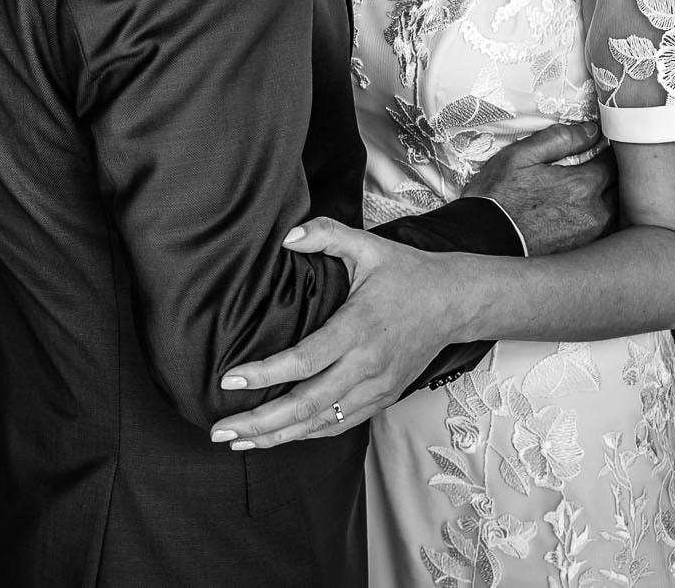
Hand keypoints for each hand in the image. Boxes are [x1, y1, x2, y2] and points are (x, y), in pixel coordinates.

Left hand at [208, 217, 461, 449]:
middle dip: (260, 421)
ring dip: (277, 436)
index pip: (305, 361)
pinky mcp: (382, 398)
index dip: (265, 374)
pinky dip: (306, 434)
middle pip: (307, 405)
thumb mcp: (369, 245)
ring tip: (237, 440)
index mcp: (358, 328)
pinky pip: (339, 425)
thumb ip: (326, 234)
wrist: (454, 303)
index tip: (229, 380)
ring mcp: (376, 387)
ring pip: (321, 423)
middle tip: (220, 430)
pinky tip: (277, 437)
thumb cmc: (407, 273)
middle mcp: (367, 365)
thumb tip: (285, 237)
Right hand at [464, 122, 615, 255]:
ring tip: (597, 186)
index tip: (601, 145)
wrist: (481, 244)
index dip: (609, 149)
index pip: (615, 160)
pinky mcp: (584, 253)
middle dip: (616, 172)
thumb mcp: (520, 157)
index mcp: (582, 185)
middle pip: (623, 187)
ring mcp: (592, 237)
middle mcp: (595, 213)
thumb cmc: (496, 200)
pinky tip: (586, 212)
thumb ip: (559, 139)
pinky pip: (607, 231)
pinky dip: (604, 218)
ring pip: (618, 210)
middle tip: (602, 164)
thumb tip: (590, 130)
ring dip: (612, 196)